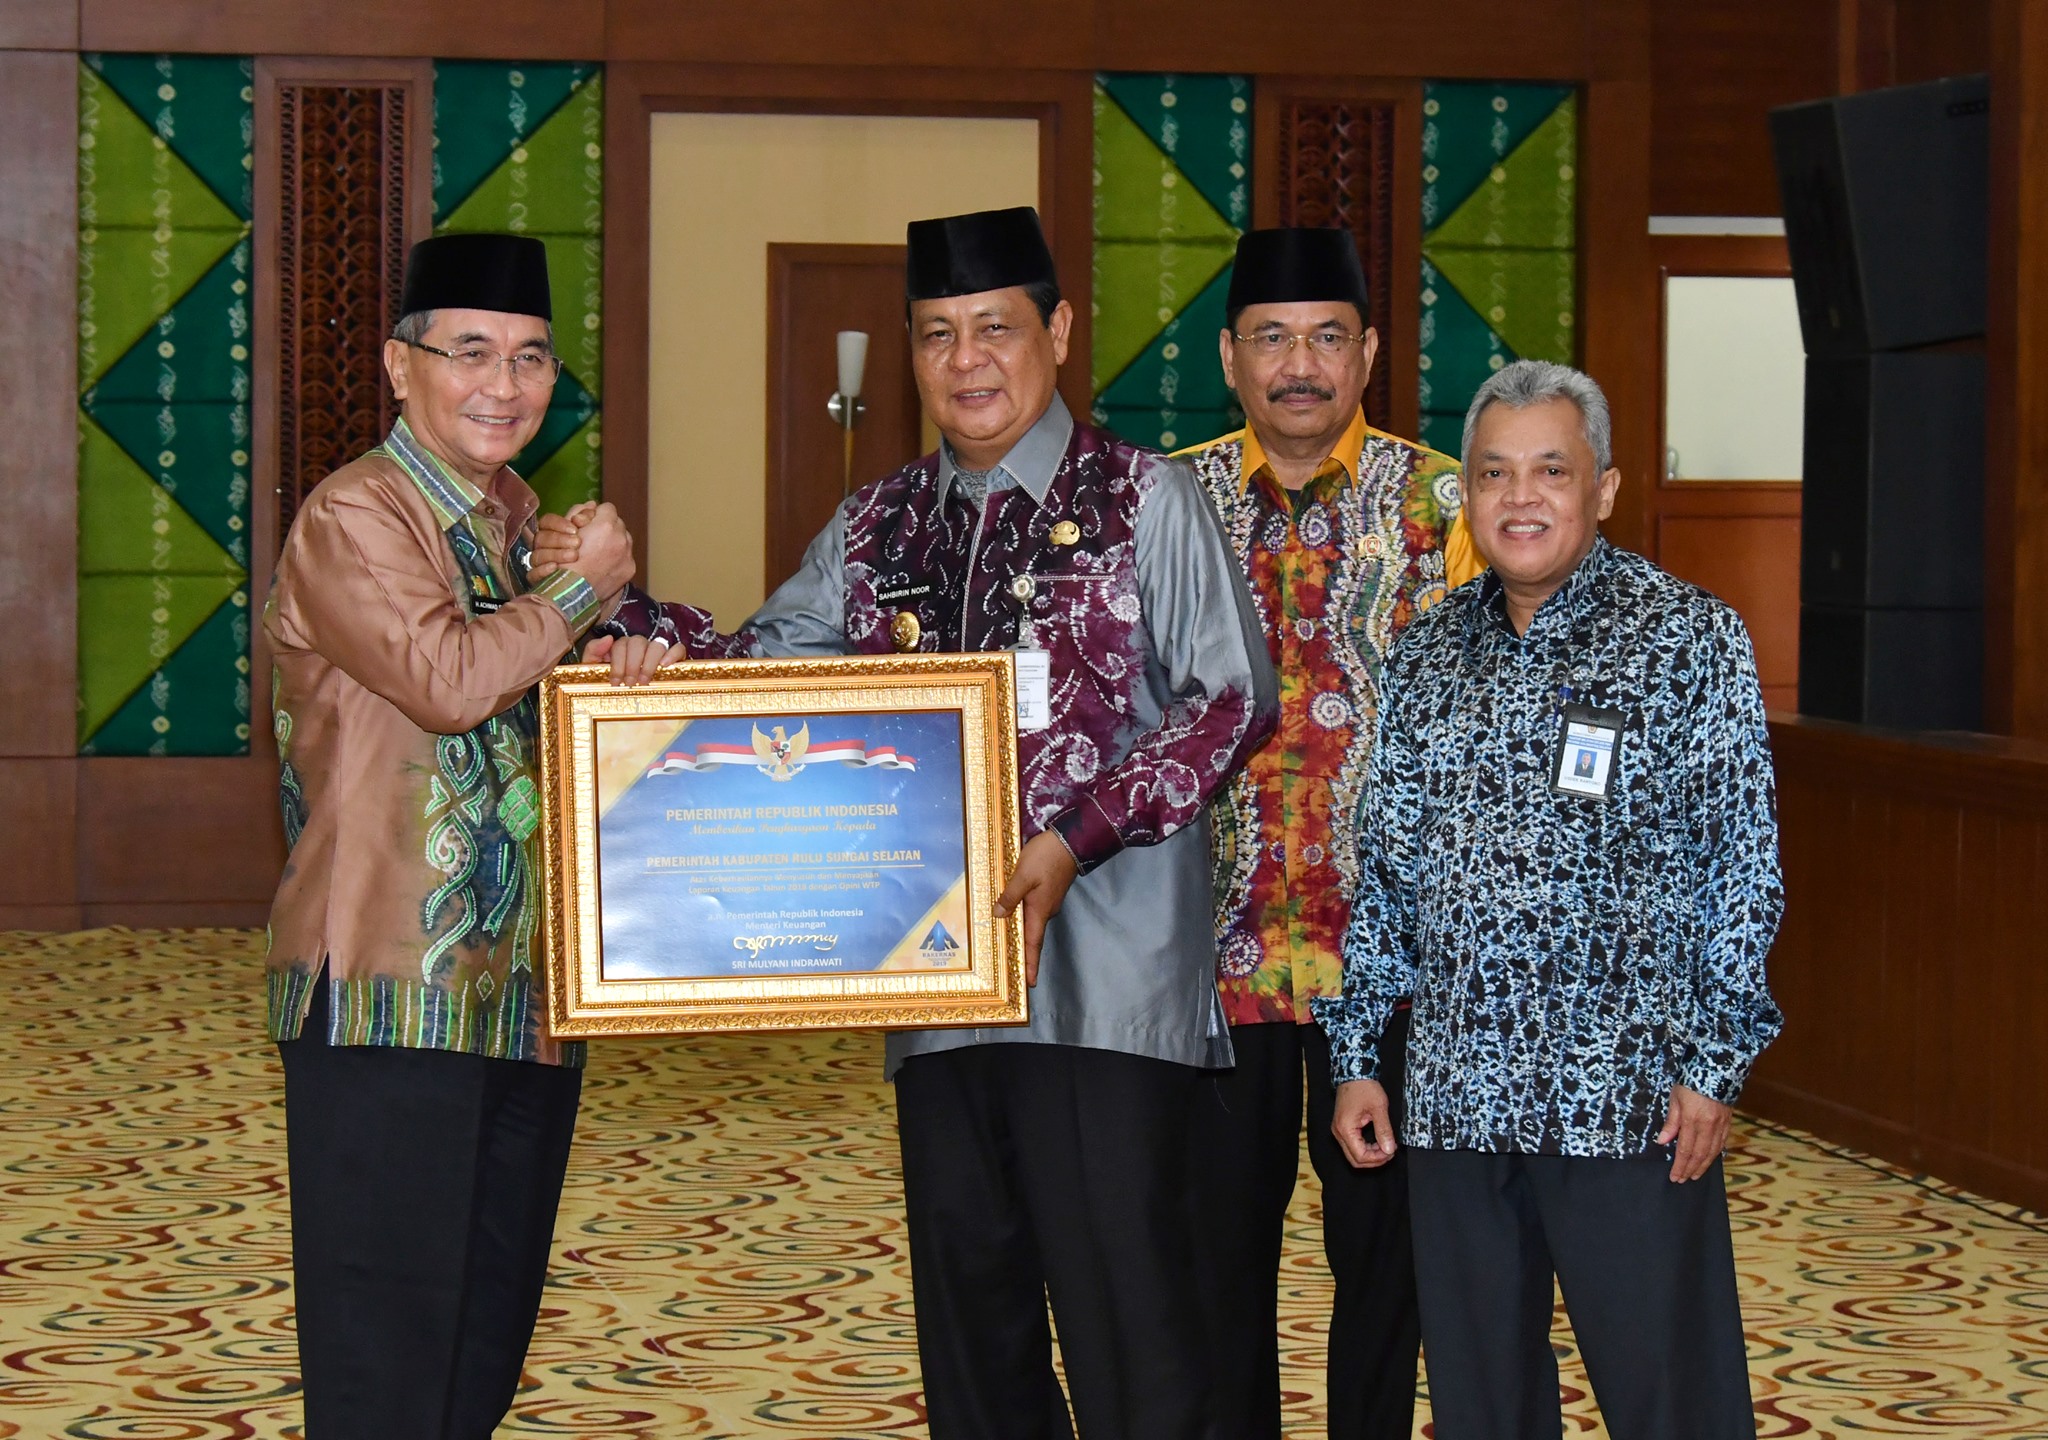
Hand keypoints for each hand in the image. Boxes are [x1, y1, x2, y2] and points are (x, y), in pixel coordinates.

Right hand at [527, 502, 595, 579]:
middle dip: (560, 538)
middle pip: (541, 537)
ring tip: (573, 556)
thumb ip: (591, 518)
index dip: (561, 522)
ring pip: (536, 555)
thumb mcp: (600, 535)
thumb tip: (592, 504)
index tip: (578, 525)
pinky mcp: (541, 583)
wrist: (598, 594)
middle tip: (577, 542)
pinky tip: (555, 568)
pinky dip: (543, 571)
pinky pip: (533, 575)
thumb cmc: (599, 562)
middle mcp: (545, 551)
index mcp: (556, 537)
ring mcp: (542, 568)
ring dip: (556, 553)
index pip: (547, 522)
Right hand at [569, 502, 634, 599]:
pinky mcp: (630, 569)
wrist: (572, 592)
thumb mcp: (563, 530)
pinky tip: (603, 565)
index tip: (588, 524)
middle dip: (606, 529)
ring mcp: (628, 554)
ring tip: (599, 552)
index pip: (606, 508)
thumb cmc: (563, 560)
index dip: (596, 515)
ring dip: (613, 542)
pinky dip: (617, 558)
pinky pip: (626, 556)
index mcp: (605, 525)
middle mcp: (621, 538)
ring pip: (624, 539)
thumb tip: (592, 504)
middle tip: (593, 538)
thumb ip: (578, 512)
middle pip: (617, 524)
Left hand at [582, 632, 673, 685]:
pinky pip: (678, 649)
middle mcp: (640, 646)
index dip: (618, 662)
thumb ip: (593, 652)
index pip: (621, 644)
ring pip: (657, 645)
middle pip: (638, 642)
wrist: (626, 702)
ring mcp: (657, 651)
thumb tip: (608, 638)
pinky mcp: (674, 658)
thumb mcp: (595, 669)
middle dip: (632, 664)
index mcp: (621, 647)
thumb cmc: (612, 684)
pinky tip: (665, 666)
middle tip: (630, 683)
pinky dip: (673, 655)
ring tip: (645, 681)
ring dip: (649, 663)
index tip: (616, 682)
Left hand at [993, 830, 1077, 986]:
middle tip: (1011, 970)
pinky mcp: (1047, 891)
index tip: (1030, 984)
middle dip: (1023, 955)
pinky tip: (1011, 916)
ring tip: (1006, 946)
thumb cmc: (1046, 858)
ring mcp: (1048, 901)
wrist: (1069, 840)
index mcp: (1040, 911)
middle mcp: (1045, 911)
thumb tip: (998, 915)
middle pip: (1032, 937)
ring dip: (1021, 935)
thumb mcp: (1023, 876)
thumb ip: (1010, 895)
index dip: (1031, 964)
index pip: (1034, 944)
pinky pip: (1032, 910)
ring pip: (1031, 922)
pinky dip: (1021, 918)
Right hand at [1332, 1079, 1397, 1168]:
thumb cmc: (1364, 1087)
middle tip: (1389, 1152)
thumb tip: (1389, 1149)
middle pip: (1355, 1159)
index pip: (1360, 1156)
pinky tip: (1377, 1142)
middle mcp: (1339, 1132)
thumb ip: (1384, 1130)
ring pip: (1353, 1154)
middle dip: (1374, 1160)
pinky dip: (1366, 1148)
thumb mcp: (1379, 1107)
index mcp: (1345, 1129)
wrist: (1354, 1072)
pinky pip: (1353, 1145)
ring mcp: (1339, 1130)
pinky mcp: (1343, 1127)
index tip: (1391, 1151)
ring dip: (1370, 1155)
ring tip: (1385, 1146)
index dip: (1377, 1158)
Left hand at [1657, 1083, 1730, 1182]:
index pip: (1685, 1150)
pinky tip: (1709, 1160)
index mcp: (1692, 1120)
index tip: (1674, 1176)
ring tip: (1695, 1175)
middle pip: (1699, 1154)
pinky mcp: (1727, 1122)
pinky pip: (1721, 1143)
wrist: (1716, 1069)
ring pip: (1712, 1152)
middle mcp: (1708, 1126)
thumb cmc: (1690, 1081)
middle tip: (1683, 1180)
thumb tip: (1663, 1141)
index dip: (1680, 1165)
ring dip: (1703, 1166)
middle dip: (1690, 1169)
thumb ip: (1671, 1122)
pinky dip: (1715, 1155)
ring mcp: (1720, 1125)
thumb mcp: (1675, 1099)